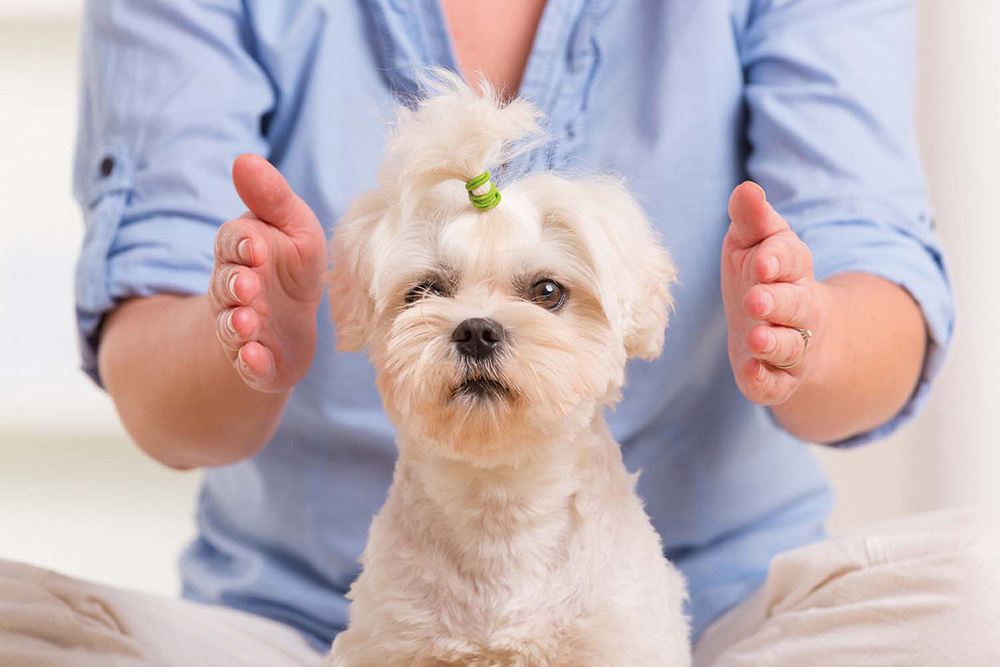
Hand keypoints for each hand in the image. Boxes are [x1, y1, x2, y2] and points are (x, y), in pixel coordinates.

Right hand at [209, 154, 326, 391]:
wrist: (289, 326)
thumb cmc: (290, 267)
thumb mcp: (294, 228)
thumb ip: (273, 198)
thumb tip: (244, 160)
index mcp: (243, 253)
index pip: (233, 243)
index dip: (242, 244)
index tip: (254, 244)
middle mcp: (234, 291)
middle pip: (226, 286)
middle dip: (235, 285)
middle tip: (247, 285)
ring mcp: (242, 328)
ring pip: (232, 326)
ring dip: (238, 324)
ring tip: (248, 323)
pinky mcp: (255, 362)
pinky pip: (248, 365)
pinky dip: (250, 363)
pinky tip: (255, 359)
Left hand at [721, 182, 825, 405]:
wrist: (783, 326)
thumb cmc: (761, 276)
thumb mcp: (752, 242)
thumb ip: (751, 219)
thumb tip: (746, 189)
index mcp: (792, 269)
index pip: (790, 259)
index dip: (776, 260)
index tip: (761, 260)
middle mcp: (798, 309)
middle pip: (795, 306)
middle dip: (777, 303)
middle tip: (755, 301)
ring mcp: (791, 346)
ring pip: (789, 347)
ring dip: (774, 343)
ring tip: (756, 339)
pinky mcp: (777, 378)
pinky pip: (775, 384)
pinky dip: (765, 380)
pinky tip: (751, 373)